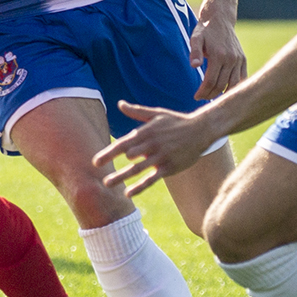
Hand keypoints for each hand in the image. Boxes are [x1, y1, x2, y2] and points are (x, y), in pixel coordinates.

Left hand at [94, 101, 222, 196]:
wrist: (201, 130)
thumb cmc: (176, 121)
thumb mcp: (156, 113)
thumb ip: (136, 111)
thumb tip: (120, 104)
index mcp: (146, 131)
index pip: (123, 144)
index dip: (108, 153)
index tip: (95, 162)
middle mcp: (152, 144)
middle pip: (128, 157)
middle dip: (113, 165)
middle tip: (99, 175)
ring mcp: (161, 156)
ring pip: (137, 169)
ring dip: (122, 177)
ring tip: (107, 183)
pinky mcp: (169, 167)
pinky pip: (152, 179)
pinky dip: (140, 187)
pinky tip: (128, 193)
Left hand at [189, 9, 247, 98]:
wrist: (220, 19)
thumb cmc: (205, 30)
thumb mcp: (196, 38)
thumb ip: (194, 52)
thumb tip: (194, 67)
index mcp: (218, 55)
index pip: (210, 81)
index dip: (202, 92)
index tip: (196, 97)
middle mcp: (231, 59)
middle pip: (221, 85)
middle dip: (210, 95)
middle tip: (202, 98)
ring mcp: (239, 60)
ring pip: (233, 85)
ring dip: (223, 94)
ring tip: (212, 96)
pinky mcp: (243, 59)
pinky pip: (242, 78)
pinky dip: (235, 87)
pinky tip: (226, 92)